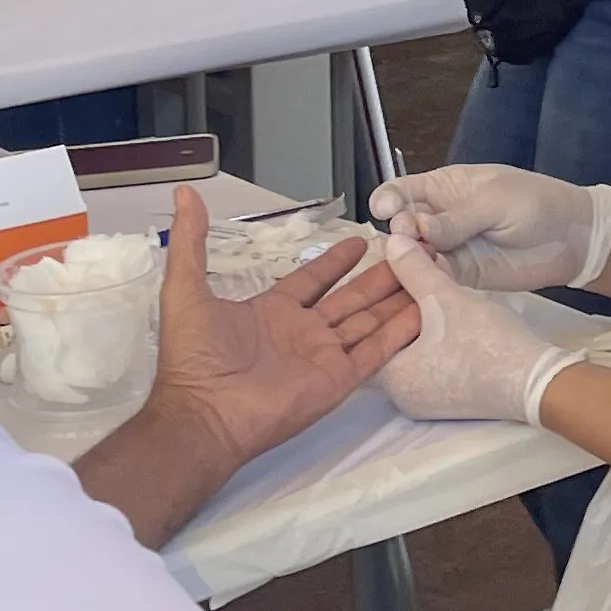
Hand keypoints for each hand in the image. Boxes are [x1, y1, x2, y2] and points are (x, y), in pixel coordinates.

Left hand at [149, 187, 419, 461]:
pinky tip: (423, 309)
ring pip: (369, 320)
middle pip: (351, 299)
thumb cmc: (193, 358)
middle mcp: (302, 332)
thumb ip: (192, 241)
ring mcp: (322, 356)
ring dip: (396, 297)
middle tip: (407, 252)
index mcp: (271, 312)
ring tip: (426, 272)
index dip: (335, 261)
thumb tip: (184, 195)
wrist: (204, 414)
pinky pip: (375, 350)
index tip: (359, 240)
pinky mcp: (337, 379)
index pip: (313, 280)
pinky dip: (400, 331)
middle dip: (379, 275)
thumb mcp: (185, 289)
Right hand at [370, 163, 610, 291]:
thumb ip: (458, 217)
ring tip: (418, 261)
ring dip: (409, 259)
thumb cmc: (536, 204)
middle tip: (411, 237)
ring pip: (413, 254)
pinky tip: (428, 280)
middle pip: (402, 225)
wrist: (571, 238)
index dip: (390, 200)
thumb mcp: (496, 201)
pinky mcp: (460, 275)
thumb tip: (419, 227)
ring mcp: (448, 248)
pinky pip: (433, 277)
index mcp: (444, 187)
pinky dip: (426, 280)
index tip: (386, 210)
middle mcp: (439, 217)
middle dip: (400, 231)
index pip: (403, 191)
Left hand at [374, 238, 569, 423]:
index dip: (383, 291)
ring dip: (419, 317)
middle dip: (402, 302)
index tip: (395, 266)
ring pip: (413, 347)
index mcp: (393, 378)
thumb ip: (415, 268)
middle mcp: (404, 395)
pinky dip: (434, 336)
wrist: (538, 380)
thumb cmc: (492, 346)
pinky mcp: (449, 396)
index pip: (372, 327)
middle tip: (412, 271)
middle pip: (391, 337)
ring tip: (430, 284)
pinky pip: (431, 360)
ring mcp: (427, 399)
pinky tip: (446, 311)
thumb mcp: (446, 297)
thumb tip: (393, 243)